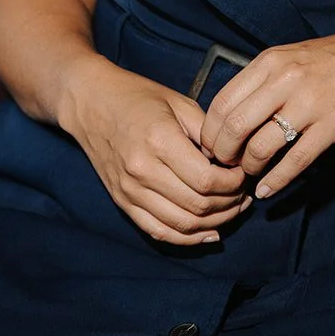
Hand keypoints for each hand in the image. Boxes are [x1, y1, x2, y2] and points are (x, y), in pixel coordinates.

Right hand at [65, 66, 250, 245]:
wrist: (90, 102)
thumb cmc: (137, 96)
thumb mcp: (179, 102)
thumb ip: (208, 133)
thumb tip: (233, 162)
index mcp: (159, 141)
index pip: (207, 180)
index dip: (233, 184)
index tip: (243, 175)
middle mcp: (142, 170)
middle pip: (197, 206)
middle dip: (230, 204)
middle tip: (244, 194)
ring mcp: (129, 190)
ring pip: (182, 224)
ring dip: (215, 223)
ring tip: (232, 210)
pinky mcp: (122, 201)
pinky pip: (158, 231)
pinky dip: (187, 239)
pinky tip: (209, 233)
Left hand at [199, 21, 334, 199]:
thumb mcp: (292, 56)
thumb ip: (263, 79)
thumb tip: (231, 113)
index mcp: (270, 62)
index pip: (221, 102)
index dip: (209, 132)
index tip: (210, 147)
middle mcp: (284, 80)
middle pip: (234, 128)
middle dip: (222, 155)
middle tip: (224, 167)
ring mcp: (309, 103)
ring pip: (260, 147)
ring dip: (248, 169)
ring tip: (249, 176)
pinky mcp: (332, 125)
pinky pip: (295, 161)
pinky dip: (276, 181)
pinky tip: (268, 191)